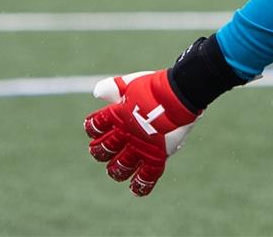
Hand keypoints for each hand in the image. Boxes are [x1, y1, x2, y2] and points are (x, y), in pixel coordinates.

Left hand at [83, 70, 198, 196]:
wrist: (178, 94)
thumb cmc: (155, 86)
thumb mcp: (131, 83)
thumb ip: (113, 87)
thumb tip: (98, 93)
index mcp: (115, 117)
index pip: (94, 126)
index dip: (93, 127)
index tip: (98, 125)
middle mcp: (124, 135)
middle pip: (103, 150)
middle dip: (100, 151)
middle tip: (106, 148)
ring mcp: (140, 148)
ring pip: (120, 167)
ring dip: (116, 170)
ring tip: (117, 169)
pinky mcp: (157, 156)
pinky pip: (146, 177)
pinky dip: (141, 186)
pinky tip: (136, 189)